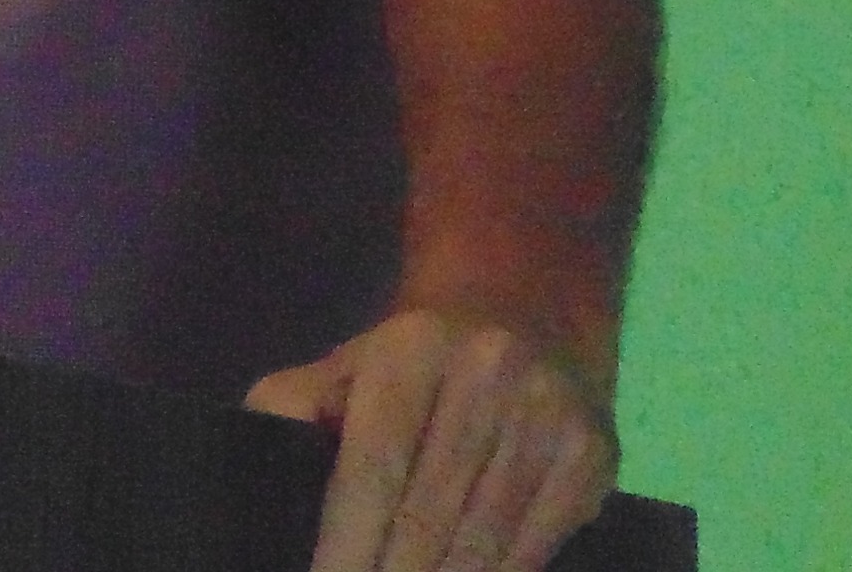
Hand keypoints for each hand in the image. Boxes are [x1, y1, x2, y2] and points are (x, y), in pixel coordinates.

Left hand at [244, 306, 616, 571]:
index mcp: (411, 350)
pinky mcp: (592, 453)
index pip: (372, 467)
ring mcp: (547, 413)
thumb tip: (259, 452)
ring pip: (484, 540)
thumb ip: (297, 406)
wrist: (524, 307)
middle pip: (428, 514)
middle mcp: (486, 373)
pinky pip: (536, 544)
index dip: (346, 544)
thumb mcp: (350, 363)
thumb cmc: (415, 359)